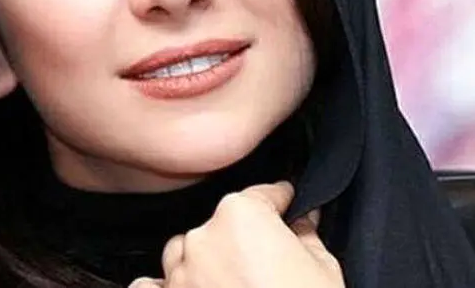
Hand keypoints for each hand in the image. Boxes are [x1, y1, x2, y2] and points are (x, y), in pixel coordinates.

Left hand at [129, 182, 342, 287]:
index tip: (288, 208)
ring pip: (185, 254)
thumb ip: (307, 236)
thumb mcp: (323, 269)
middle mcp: (202, 238)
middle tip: (270, 265)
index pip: (263, 196)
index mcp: (241, 216)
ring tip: (233, 285)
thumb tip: (304, 223)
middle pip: (222, 225)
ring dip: (204, 263)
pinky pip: (151, 287)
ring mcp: (179, 274)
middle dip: (243, 240)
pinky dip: (165, 287)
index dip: (281, 202)